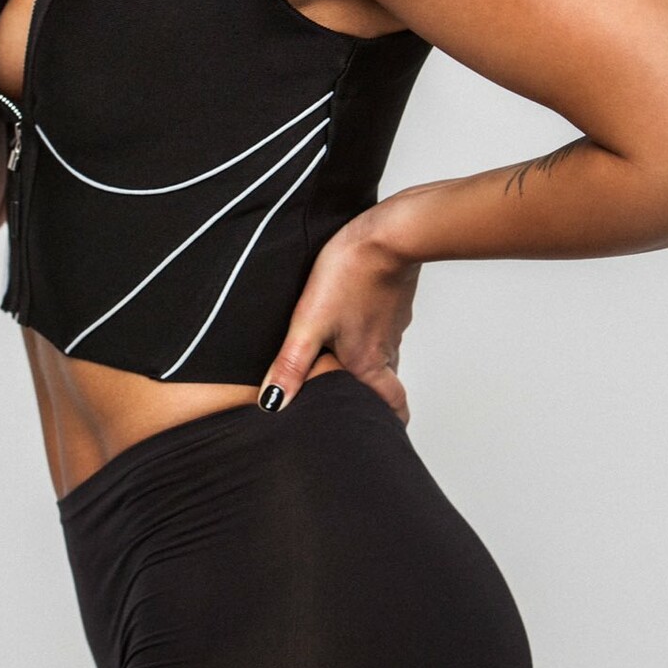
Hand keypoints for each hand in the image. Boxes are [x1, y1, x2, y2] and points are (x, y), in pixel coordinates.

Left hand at [256, 204, 421, 421]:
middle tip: (358, 400)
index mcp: (367, 361)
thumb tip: (273, 405)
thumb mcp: (310, 321)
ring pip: (386, 352)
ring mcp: (393, 321)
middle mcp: (385, 346)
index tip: (384, 433)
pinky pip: (385, 323)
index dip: (390, 421)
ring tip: (345, 359)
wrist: (388, 234)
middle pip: (387, 381)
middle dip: (376, 395)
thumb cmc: (351, 273)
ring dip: (371, 361)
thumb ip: (291, 364)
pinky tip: (353, 316)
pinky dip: (372, 329)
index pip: (391, 405)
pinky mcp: (394, 298)